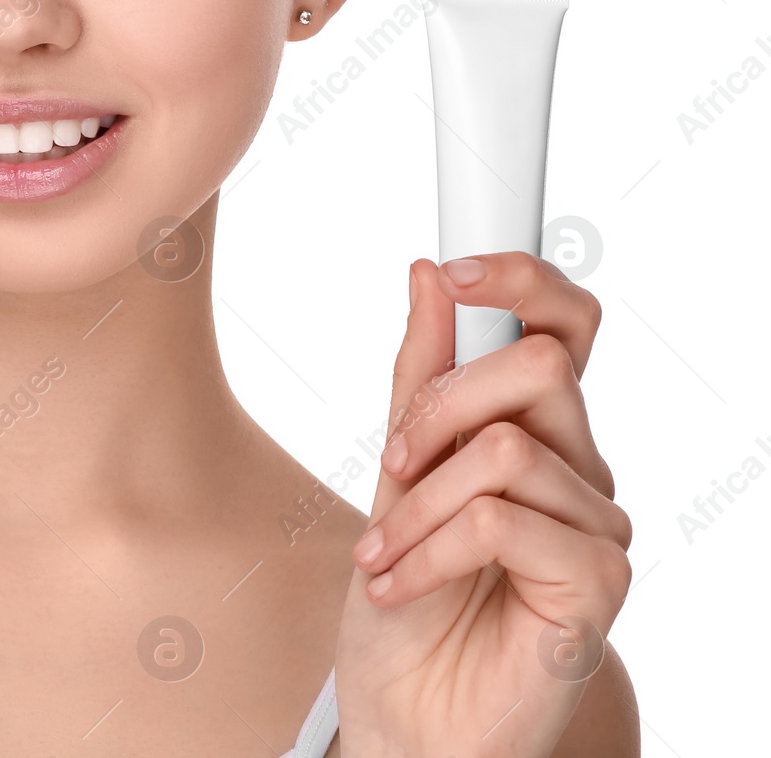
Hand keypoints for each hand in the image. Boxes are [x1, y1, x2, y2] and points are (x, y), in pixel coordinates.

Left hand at [332, 254, 631, 755]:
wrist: (400, 710)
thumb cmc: (402, 595)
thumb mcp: (394, 474)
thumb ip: (420, 378)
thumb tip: (429, 277)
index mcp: (535, 430)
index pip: (564, 326)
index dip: (524, 279)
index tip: (456, 269)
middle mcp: (578, 470)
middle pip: (540, 367)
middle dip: (438, 405)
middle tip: (390, 465)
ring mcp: (595, 527)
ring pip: (505, 448)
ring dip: (416, 504)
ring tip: (383, 554)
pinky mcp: (596, 584)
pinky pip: (503, 521)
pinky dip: (429, 549)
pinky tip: (401, 585)